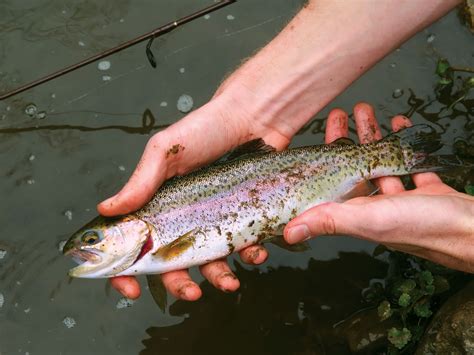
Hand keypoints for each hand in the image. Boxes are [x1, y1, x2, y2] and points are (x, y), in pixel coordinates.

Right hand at [97, 91, 292, 299]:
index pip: (134, 243)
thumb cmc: (205, 129)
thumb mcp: (166, 151)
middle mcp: (184, 216)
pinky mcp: (242, 217)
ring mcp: (214, 219)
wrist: (254, 117)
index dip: (126, 270)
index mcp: (158, 203)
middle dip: (179, 283)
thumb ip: (141, 181)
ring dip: (218, 278)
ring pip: (210, 261)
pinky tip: (255, 251)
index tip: (131, 289)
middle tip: (191, 293)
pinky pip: (243, 246)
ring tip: (230, 282)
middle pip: (173, 262)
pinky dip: (249, 255)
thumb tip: (107, 209)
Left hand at [284, 103, 473, 272]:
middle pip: (354, 166)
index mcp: (356, 212)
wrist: (473, 230)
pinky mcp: (424, 190)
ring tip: (365, 110)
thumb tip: (289, 234)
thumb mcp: (368, 220)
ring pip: (380, 161)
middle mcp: (375, 206)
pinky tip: (398, 125)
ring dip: (372, 136)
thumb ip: (329, 221)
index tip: (318, 133)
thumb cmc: (422, 227)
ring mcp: (400, 198)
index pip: (331, 182)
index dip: (322, 157)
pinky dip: (402, 143)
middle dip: (346, 138)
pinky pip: (408, 162)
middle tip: (341, 113)